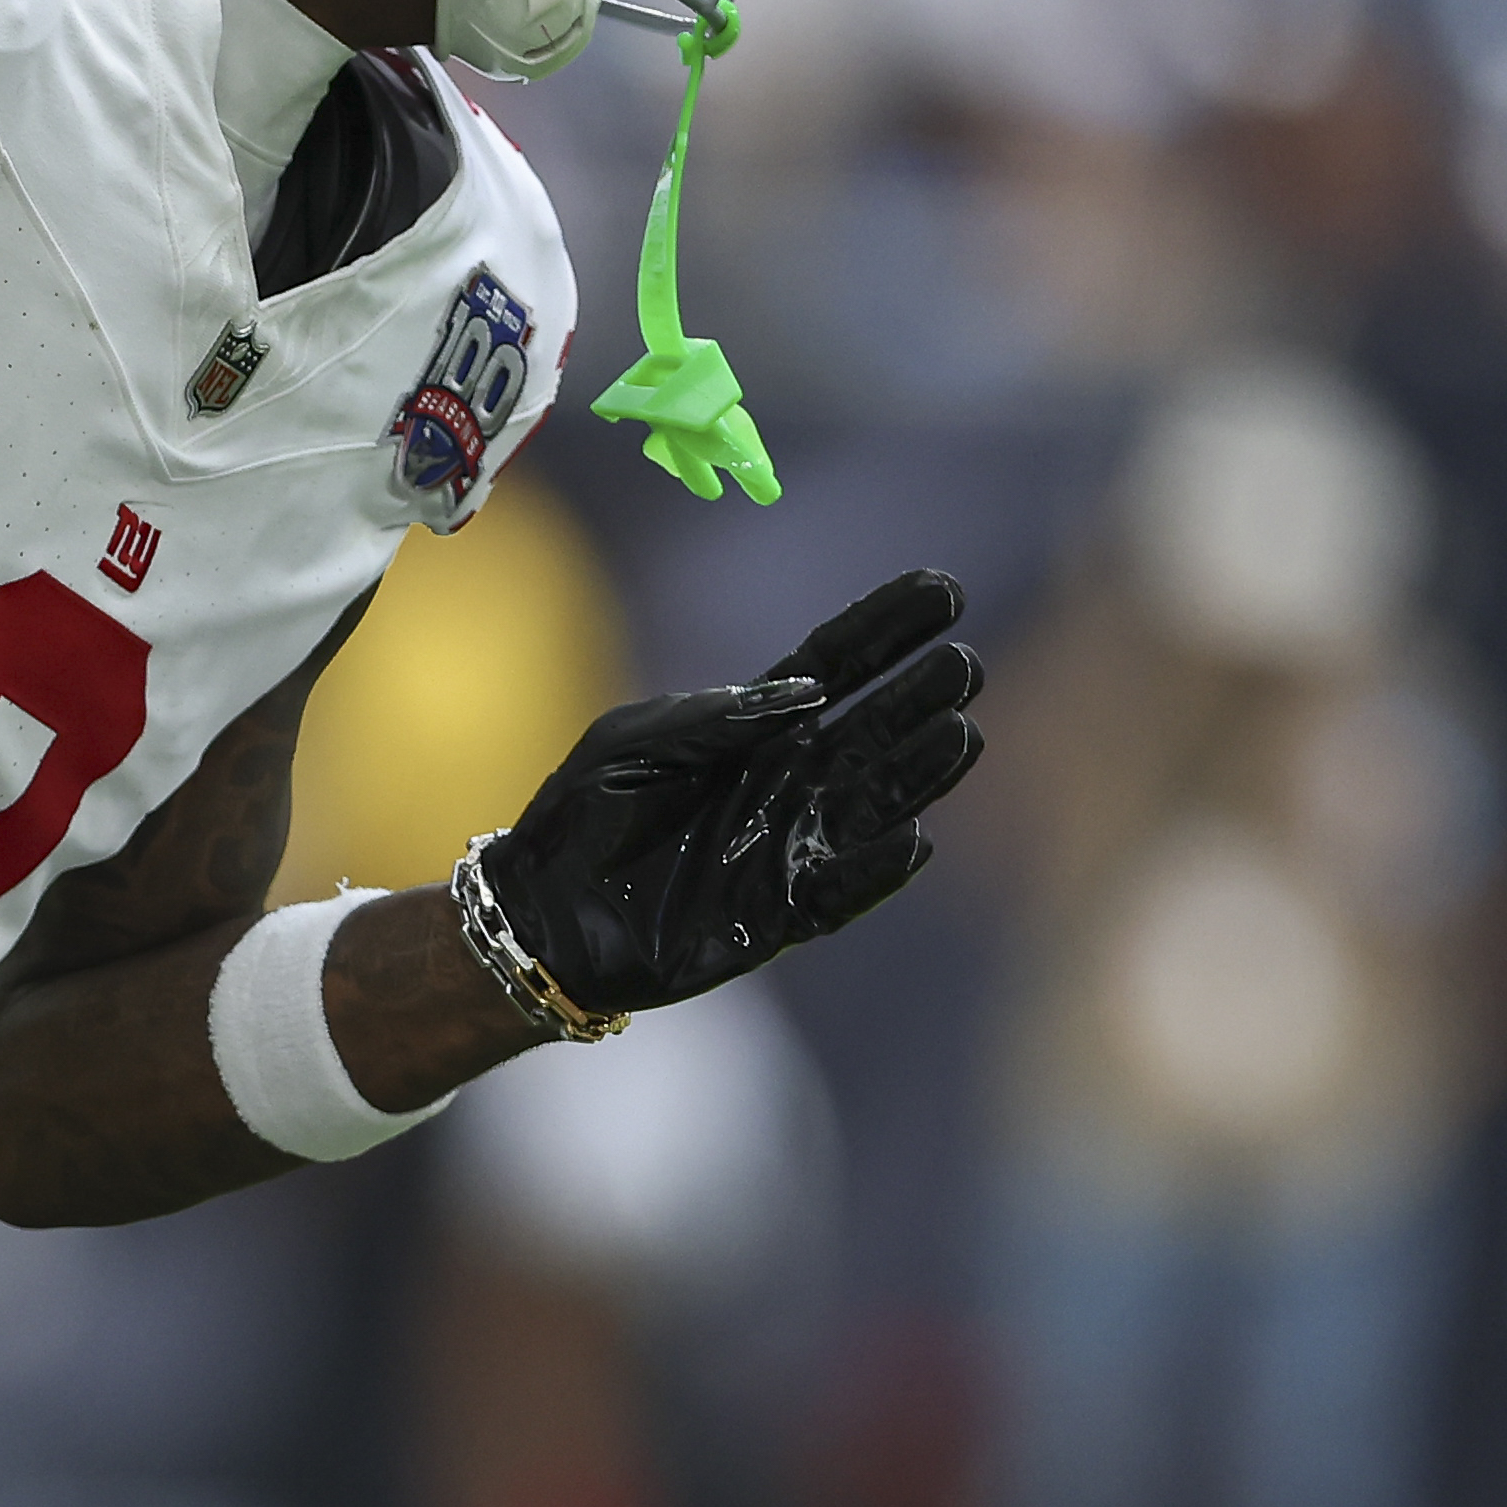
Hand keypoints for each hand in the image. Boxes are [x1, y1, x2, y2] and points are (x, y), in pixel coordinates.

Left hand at [476, 569, 982, 1018]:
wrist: (541, 911)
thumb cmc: (582, 812)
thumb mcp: (634, 742)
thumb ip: (713, 716)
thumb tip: (805, 689)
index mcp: (754, 729)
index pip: (835, 665)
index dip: (887, 629)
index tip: (943, 592)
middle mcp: (787, 781)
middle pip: (871, 731)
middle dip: (919, 698)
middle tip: (965, 664)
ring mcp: (789, 846)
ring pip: (873, 804)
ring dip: (919, 773)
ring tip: (964, 733)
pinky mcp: (778, 914)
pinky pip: (841, 890)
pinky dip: (878, 869)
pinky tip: (916, 839)